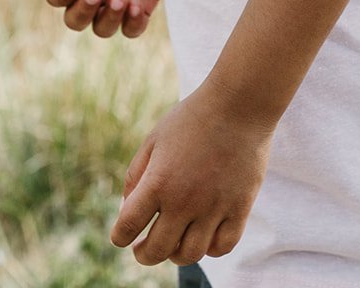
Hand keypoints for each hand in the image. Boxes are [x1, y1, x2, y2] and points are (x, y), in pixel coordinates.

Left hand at [110, 81, 273, 266]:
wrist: (238, 104)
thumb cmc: (192, 118)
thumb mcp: (155, 139)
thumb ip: (136, 174)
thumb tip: (126, 209)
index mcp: (158, 181)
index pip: (128, 226)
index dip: (119, 237)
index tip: (121, 237)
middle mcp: (184, 200)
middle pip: (157, 250)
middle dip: (144, 254)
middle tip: (143, 248)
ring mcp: (214, 207)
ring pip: (190, 254)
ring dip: (176, 254)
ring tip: (173, 242)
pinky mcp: (239, 208)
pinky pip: (222, 246)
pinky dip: (210, 248)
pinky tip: (203, 236)